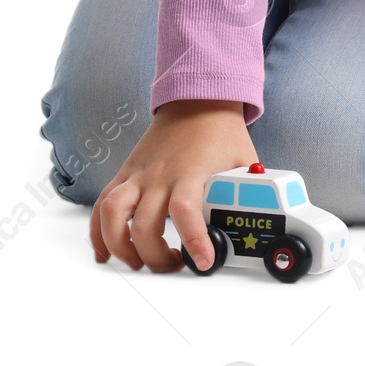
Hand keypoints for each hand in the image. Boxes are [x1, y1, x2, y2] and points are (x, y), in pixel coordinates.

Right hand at [90, 98, 257, 271]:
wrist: (197, 100)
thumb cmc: (221, 133)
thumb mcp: (244, 162)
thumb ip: (250, 193)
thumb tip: (266, 221)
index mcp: (191, 173)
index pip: (185, 211)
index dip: (192, 241)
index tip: (203, 262)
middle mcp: (160, 176)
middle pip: (145, 226)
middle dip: (155, 257)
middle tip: (173, 265)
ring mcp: (139, 175)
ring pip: (112, 215)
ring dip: (120, 247)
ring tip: (136, 262)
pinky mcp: (126, 174)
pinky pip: (102, 204)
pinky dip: (98, 232)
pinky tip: (105, 253)